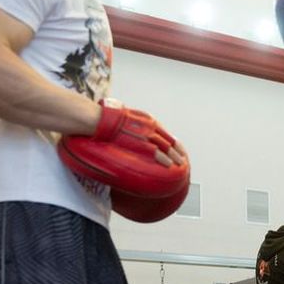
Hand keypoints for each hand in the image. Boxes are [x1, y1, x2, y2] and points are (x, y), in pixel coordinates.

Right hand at [58, 99, 188, 197]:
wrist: (101, 120)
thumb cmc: (108, 119)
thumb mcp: (125, 117)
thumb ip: (133, 125)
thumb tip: (129, 131)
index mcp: (148, 120)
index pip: (165, 132)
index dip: (173, 141)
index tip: (178, 147)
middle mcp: (151, 127)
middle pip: (169, 141)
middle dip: (177, 151)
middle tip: (182, 158)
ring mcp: (147, 136)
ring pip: (166, 148)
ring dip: (174, 157)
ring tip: (179, 165)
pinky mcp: (142, 144)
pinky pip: (158, 154)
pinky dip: (165, 160)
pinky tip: (170, 166)